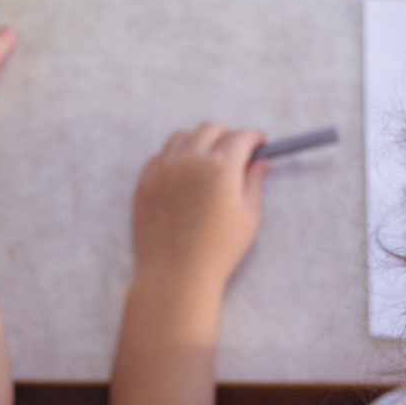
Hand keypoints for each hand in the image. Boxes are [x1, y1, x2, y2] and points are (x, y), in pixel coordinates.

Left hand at [131, 124, 268, 300]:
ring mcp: (163, 170)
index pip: (240, 138)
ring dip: (199, 140)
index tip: (259, 142)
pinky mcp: (145, 182)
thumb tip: (260, 163)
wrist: (176, 274)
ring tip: (208, 158)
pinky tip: (183, 171)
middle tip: (236, 150)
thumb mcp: (248, 217)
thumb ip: (254, 183)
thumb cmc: (218, 250)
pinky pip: (160, 156)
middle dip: (227, 135)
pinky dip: (175, 156)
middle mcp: (190, 160)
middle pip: (210, 129)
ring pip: (181, 137)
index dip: (253, 138)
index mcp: (221, 167)